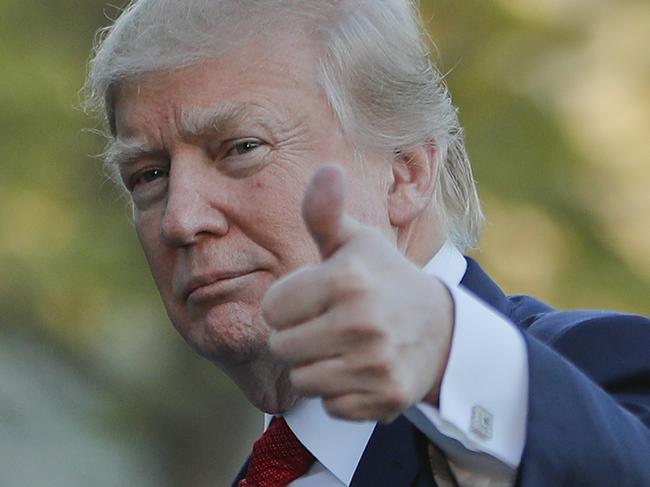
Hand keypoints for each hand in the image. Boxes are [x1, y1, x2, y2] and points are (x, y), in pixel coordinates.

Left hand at [263, 165, 453, 421]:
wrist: (441, 328)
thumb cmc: (385, 278)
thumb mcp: (357, 241)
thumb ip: (326, 212)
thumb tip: (326, 168)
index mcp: (346, 279)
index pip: (272, 309)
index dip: (287, 305)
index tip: (314, 299)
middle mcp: (361, 321)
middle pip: (282, 347)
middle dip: (298, 337)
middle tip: (329, 325)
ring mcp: (375, 362)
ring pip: (302, 379)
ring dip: (316, 366)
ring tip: (344, 347)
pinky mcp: (385, 397)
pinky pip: (330, 406)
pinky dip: (340, 393)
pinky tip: (361, 371)